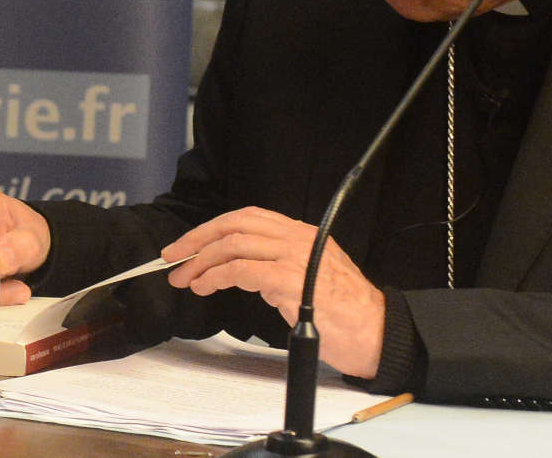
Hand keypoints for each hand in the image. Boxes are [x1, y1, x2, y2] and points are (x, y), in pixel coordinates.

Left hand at [163, 207, 384, 378]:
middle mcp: (297, 237)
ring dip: (201, 261)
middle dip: (197, 238)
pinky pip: (241, 270)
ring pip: (233, 244)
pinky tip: (204, 287)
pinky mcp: (290, 279)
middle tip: (174, 256)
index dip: (212, 229)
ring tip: (185, 278)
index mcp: (301, 233)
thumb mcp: (308, 278)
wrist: (378, 333)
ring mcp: (294, 255)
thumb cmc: (345, 315)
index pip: (247, 218)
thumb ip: (278, 267)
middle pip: (235, 224)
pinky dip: (215, 276)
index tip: (189, 245)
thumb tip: (241, 272)